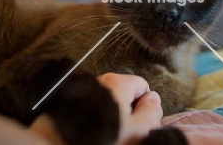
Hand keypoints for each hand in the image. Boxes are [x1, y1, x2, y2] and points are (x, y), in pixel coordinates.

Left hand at [29, 73, 162, 144]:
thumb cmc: (102, 139)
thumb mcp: (137, 131)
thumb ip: (151, 112)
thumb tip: (153, 100)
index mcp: (117, 83)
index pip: (142, 86)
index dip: (145, 106)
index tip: (141, 124)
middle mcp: (98, 82)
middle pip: (123, 95)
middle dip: (127, 113)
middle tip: (124, 134)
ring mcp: (83, 93)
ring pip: (106, 104)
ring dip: (109, 118)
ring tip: (107, 136)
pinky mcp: (68, 105)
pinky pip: (89, 110)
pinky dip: (93, 120)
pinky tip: (91, 135)